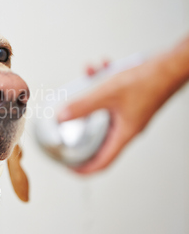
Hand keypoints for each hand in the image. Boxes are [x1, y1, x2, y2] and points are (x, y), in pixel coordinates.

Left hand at [58, 52, 187, 173]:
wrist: (170, 65)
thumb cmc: (149, 81)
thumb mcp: (108, 94)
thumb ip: (83, 106)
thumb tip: (62, 117)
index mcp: (124, 134)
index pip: (102, 162)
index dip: (84, 168)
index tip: (68, 167)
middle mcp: (126, 127)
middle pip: (98, 137)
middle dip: (79, 127)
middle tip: (63, 127)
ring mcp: (128, 114)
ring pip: (101, 110)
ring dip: (90, 95)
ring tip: (85, 77)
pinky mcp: (129, 100)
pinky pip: (108, 95)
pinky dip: (100, 82)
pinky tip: (97, 67)